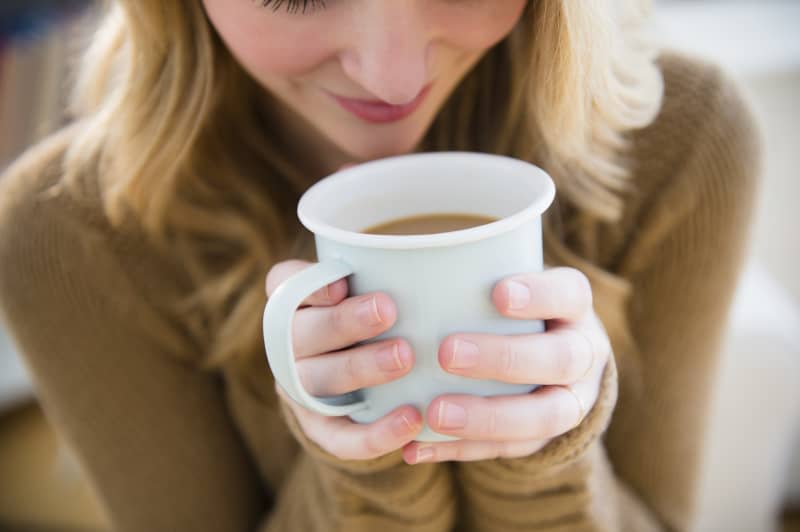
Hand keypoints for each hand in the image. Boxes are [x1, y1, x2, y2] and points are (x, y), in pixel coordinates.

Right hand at [265, 260, 422, 459]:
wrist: (363, 382)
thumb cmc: (379, 317)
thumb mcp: (376, 287)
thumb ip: (390, 273)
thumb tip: (442, 261)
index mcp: (296, 301)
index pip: (285, 283)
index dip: (309, 284)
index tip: (342, 282)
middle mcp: (289, 345)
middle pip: (303, 332)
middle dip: (345, 321)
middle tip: (388, 310)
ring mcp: (300, 389)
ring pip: (319, 380)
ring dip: (360, 368)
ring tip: (406, 358)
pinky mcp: (320, 429)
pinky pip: (339, 438)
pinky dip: (374, 433)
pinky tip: (411, 420)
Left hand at [402, 267, 610, 463]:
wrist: (553, 361)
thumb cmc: (513, 309)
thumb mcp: (511, 280)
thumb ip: (475, 272)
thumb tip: (400, 258)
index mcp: (574, 307)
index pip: (569, 295)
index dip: (540, 295)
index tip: (498, 293)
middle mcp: (583, 354)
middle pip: (559, 359)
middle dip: (504, 358)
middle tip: (447, 353)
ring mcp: (570, 401)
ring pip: (543, 417)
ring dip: (486, 417)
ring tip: (435, 413)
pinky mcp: (545, 439)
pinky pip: (509, 450)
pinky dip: (461, 450)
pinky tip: (418, 446)